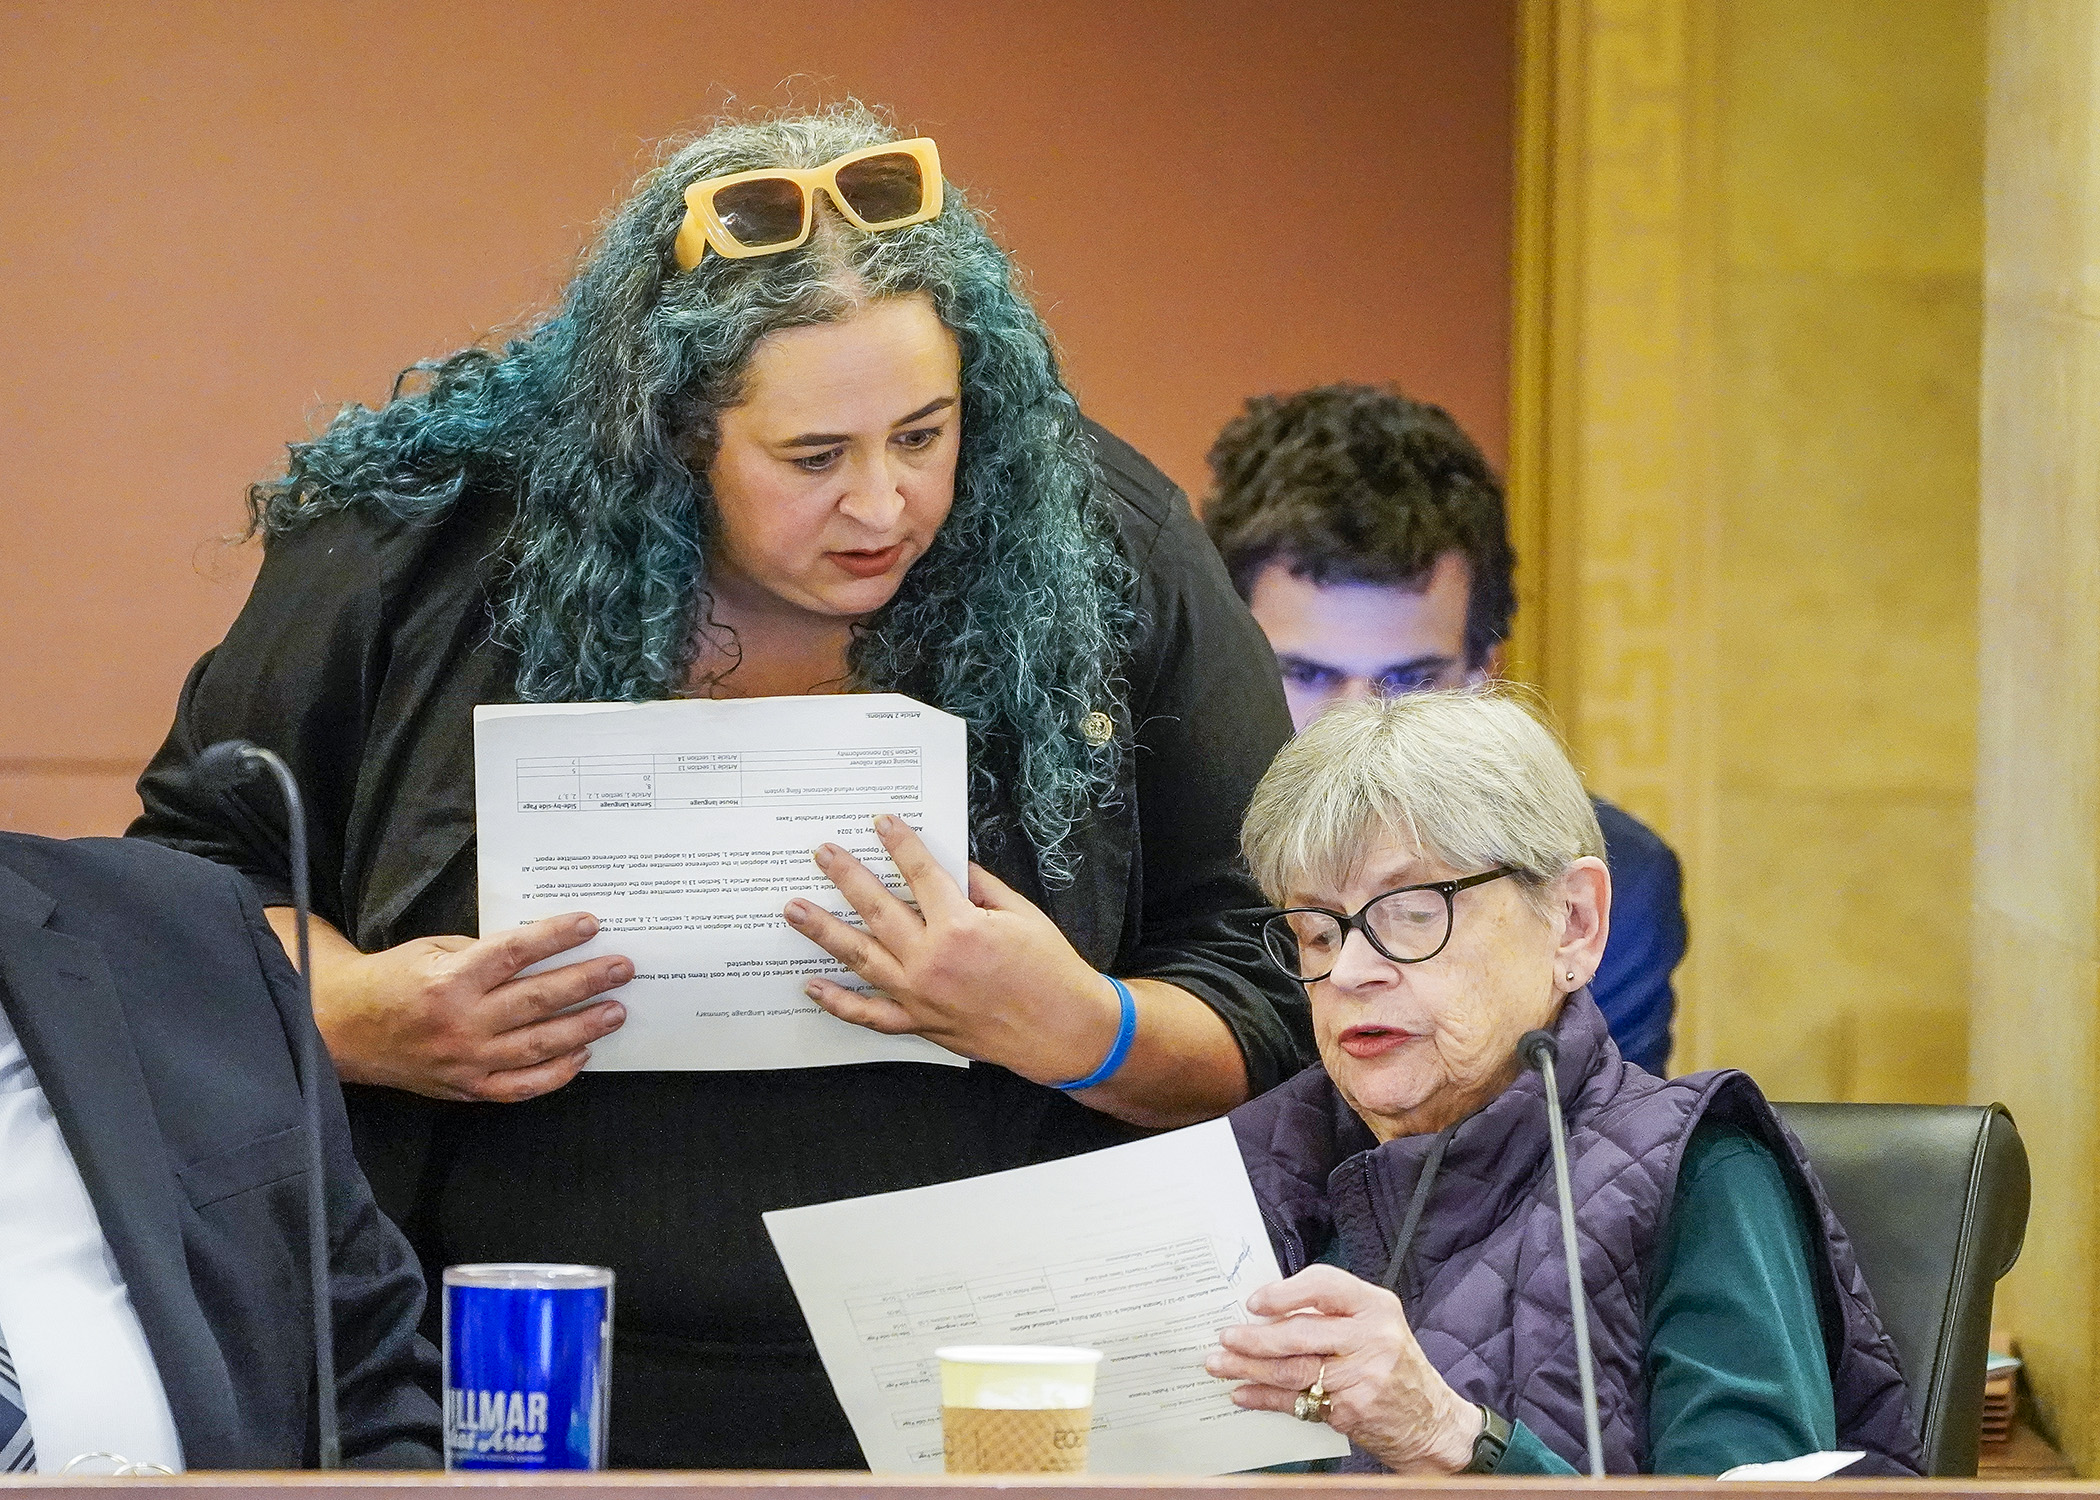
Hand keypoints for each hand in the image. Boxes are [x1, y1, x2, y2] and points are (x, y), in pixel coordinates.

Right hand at [291, 909, 630, 1102]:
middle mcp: (461, 1021)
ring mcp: (466, 1059)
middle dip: (586, 981)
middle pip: (537, 1000)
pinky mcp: (466, 1087)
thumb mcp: (432, 950)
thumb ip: (483, 953)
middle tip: (622, 968)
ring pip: (538, 1045)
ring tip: (616, 1011)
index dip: (556, 937)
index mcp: (450, 979)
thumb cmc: (392, 980)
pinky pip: (521, 1086)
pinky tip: (582, 1055)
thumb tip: (541, 948)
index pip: (515, 953)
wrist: (341, 1028)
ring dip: (584, 1027)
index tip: (591, 923)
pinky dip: (556, 1073)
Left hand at [782, 813, 1119, 1082]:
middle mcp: (932, 959)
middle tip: (822, 855)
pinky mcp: (921, 1023)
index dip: (900, 843)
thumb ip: (980, 887)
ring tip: (794, 910)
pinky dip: (839, 1002)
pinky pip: (870, 1015)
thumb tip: (950, 866)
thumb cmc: (1050, 970)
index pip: (920, 873)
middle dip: (846, 877)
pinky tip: (812, 986)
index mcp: (961, 926)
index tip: (881, 823)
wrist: (1063, 1030)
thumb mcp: (1021, 914)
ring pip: (860, 957)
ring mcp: (921, 995)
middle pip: (877, 909)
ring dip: (823, 932)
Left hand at [1205, 1266, 1481, 1473]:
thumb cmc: (1394, 1366)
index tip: (1254, 1302)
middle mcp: (1372, 1337)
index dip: (1285, 1292)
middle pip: (1299, 1333)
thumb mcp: (1376, 1326)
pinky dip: (1264, 1398)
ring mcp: (1362, 1376)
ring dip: (1249, 1367)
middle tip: (1225, 1336)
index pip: (1324, 1285)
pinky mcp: (1350, 1410)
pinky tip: (1242, 1393)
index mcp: (1376, 1306)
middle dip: (1254, 1337)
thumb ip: (1332, 1314)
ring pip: (1292, 1369)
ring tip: (1220, 1363)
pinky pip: (1297, 1401)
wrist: (1431, 1422)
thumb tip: (1267, 1311)